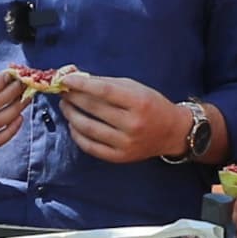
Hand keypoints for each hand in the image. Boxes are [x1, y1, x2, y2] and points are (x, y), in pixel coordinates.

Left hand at [44, 70, 191, 164]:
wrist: (172, 132)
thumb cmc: (152, 105)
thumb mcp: (136, 88)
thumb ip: (108, 84)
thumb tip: (79, 80)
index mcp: (138, 102)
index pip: (104, 91)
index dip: (81, 85)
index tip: (65, 81)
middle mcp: (132, 124)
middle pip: (94, 109)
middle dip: (74, 99)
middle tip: (64, 93)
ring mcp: (126, 143)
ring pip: (89, 129)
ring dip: (72, 116)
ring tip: (66, 107)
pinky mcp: (120, 157)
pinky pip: (91, 147)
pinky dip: (78, 136)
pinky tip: (74, 126)